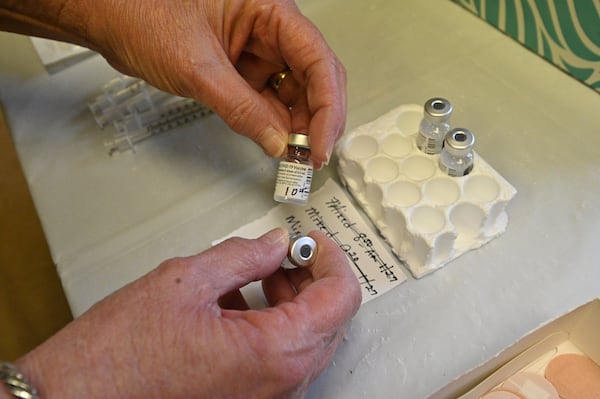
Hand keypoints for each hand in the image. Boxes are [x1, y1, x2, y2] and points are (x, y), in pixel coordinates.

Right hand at [15, 228, 360, 398]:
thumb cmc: (117, 357)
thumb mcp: (185, 283)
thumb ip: (243, 256)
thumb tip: (275, 243)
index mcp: (273, 353)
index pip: (340, 299)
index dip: (332, 260)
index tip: (314, 241)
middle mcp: (279, 384)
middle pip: (329, 320)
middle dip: (312, 278)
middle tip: (288, 253)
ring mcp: (266, 398)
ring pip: (306, 340)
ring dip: (294, 300)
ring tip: (262, 272)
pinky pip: (280, 360)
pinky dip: (275, 325)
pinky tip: (241, 302)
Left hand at [79, 0, 346, 167]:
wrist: (107, 17)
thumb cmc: (140, 12)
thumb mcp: (197, 68)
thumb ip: (242, 108)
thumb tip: (277, 141)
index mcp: (268, 10)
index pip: (317, 60)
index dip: (327, 106)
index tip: (321, 142)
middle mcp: (269, 29)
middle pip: (314, 78)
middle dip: (317, 119)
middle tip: (312, 155)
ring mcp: (256, 50)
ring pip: (294, 92)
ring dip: (298, 125)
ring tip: (296, 156)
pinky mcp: (241, 70)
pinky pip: (269, 99)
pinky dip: (274, 124)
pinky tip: (278, 143)